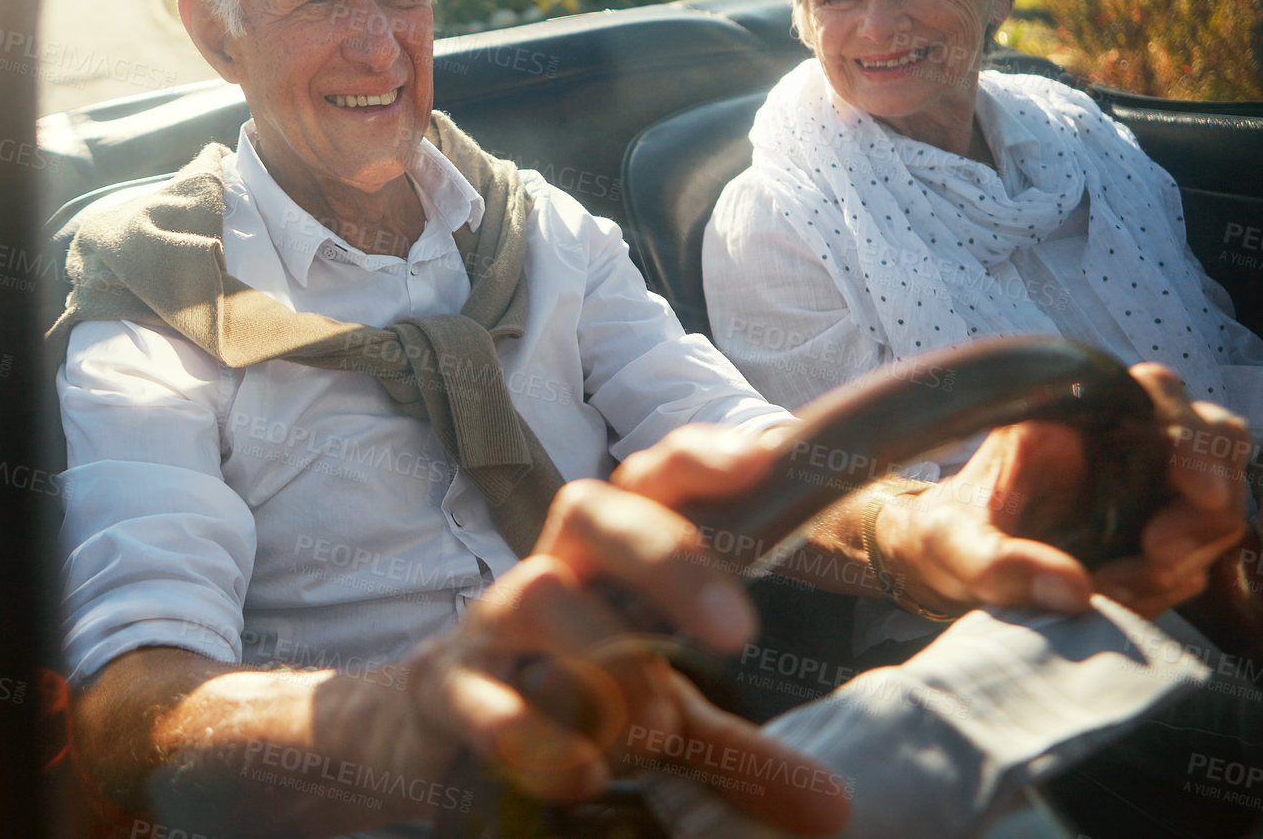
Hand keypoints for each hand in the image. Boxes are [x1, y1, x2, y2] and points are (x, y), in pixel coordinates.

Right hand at [397, 425, 849, 835]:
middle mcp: (546, 570)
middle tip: (738, 633)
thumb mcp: (659, 717)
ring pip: (533, 594)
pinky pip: (480, 697)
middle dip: (664, 556)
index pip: (649, 481)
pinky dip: (534, 736)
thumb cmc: (562, 691)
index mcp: (603, 557)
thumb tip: (833, 808)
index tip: (766, 460)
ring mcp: (490, 628)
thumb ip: (739, 753)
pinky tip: (583, 772)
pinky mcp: (446, 691)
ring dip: (603, 655)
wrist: (431, 723)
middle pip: (587, 511)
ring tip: (655, 728)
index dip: (699, 460)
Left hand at [877, 362, 1249, 619]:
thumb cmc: (943, 535)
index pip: (1159, 393)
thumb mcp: (952, 544)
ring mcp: (1145, 488)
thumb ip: (1000, 564)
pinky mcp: (1154, 535)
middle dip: (1203, 504)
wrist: (941, 566)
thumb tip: (1074, 590)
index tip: (1196, 492)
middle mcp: (1119, 441)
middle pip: (1215, 445)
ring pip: (1211, 513)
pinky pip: (1194, 559)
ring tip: (1108, 588)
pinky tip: (1114, 598)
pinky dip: (1168, 585)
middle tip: (1158, 556)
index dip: (1193, 436)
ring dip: (1179, 561)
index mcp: (1071, 414)